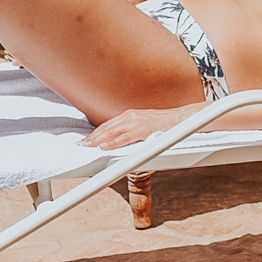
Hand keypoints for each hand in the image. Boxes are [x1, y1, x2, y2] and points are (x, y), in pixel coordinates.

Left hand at [86, 103, 201, 149]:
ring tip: (87, 147)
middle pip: (107, 127)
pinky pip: (126, 137)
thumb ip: (131, 131)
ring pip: (113, 132)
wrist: (182, 119)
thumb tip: (119, 141)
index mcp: (130, 115)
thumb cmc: (164, 124)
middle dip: (92, 137)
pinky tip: (105, 147)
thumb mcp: (144, 125)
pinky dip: (114, 142)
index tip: (85, 140)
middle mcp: (131, 116)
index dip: (95, 133)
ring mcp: (138, 122)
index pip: (108, 125)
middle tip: (80, 145)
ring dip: (98, 140)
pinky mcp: (145, 129)